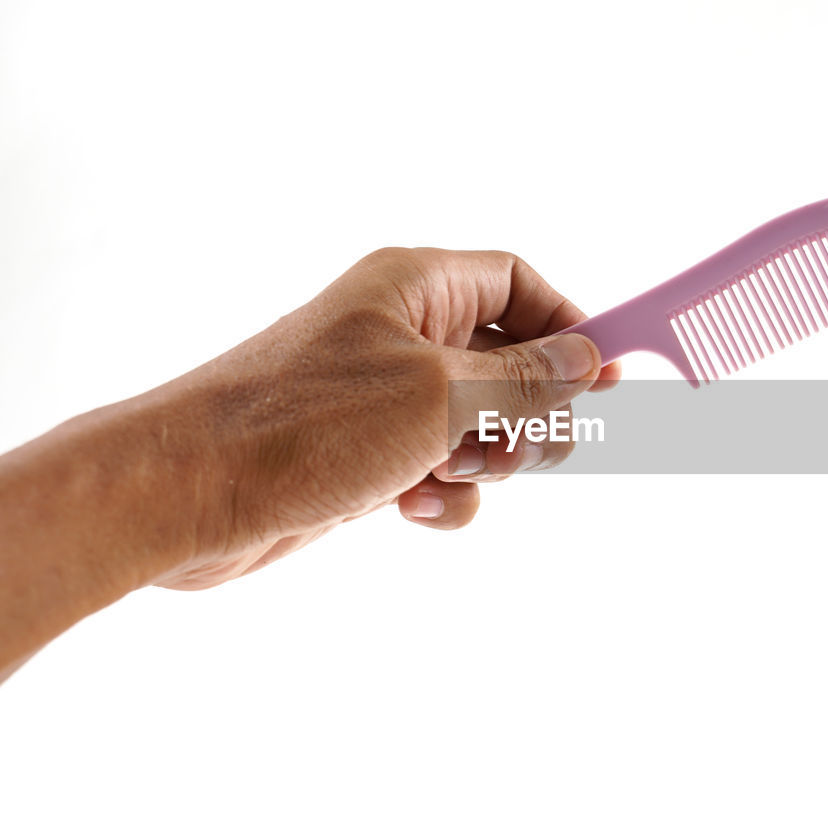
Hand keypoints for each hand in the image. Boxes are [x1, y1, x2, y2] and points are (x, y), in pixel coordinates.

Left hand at [148, 247, 619, 589]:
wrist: (189, 495)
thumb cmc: (304, 424)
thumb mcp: (440, 394)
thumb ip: (527, 378)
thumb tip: (591, 358)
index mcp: (416, 287)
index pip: (518, 283)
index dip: (569, 325)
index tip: (609, 377)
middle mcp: (401, 333)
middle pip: (510, 360)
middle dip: (530, 411)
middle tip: (536, 446)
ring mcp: (384, 397)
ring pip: (479, 424)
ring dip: (485, 461)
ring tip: (449, 473)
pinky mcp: (367, 454)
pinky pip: (439, 470)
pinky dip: (442, 494)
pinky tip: (409, 506)